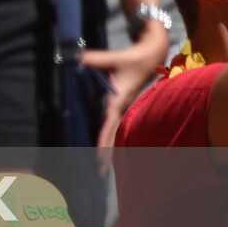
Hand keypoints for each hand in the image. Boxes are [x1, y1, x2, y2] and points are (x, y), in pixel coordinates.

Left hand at [80, 20, 168, 154]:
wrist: (151, 55)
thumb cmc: (134, 58)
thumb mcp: (115, 57)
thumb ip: (94, 59)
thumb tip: (76, 59)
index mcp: (119, 100)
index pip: (110, 123)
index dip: (104, 138)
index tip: (99, 155)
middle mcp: (121, 106)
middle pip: (112, 133)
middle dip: (106, 152)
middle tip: (100, 172)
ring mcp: (122, 106)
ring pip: (113, 129)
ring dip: (107, 146)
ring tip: (101, 166)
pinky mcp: (121, 103)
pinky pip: (113, 122)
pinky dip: (108, 134)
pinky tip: (104, 145)